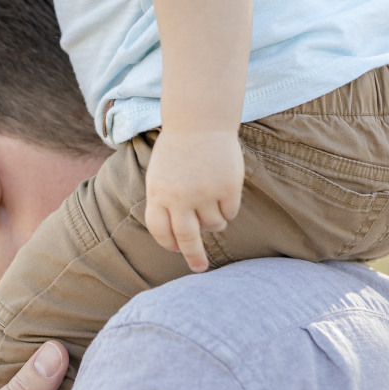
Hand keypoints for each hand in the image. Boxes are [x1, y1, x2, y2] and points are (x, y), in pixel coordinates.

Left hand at [144, 127, 243, 272]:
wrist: (200, 121)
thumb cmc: (177, 149)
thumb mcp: (160, 175)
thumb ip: (165, 203)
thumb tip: (176, 238)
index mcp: (158, 193)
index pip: (160, 231)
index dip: (168, 243)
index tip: (176, 250)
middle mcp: (180, 198)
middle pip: (187, 239)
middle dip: (194, 257)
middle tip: (200, 268)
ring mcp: (205, 194)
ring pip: (213, 226)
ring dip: (214, 221)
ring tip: (211, 200)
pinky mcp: (228, 188)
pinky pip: (230, 213)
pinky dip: (228, 207)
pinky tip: (223, 187)